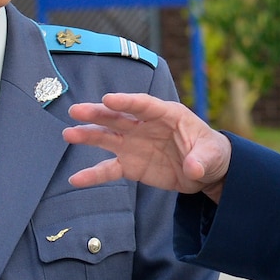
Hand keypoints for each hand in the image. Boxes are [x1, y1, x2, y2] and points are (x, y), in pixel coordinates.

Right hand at [65, 92, 232, 199]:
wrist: (205, 170)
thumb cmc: (210, 152)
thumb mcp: (211, 155)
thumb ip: (201, 160)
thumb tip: (193, 168)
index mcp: (166, 114)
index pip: (144, 105)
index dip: (126, 102)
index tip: (108, 100)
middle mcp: (145, 126)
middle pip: (118, 117)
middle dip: (98, 114)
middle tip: (76, 111)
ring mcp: (135, 144)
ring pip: (108, 138)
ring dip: (88, 135)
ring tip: (68, 134)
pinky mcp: (131, 165)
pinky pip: (109, 169)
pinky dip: (93, 174)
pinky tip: (75, 179)